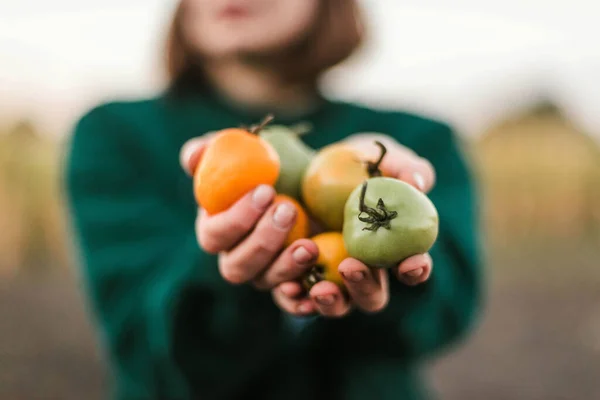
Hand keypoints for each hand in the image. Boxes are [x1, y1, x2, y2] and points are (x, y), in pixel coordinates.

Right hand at [180, 136, 318, 289]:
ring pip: (265, 284)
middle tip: (289, 209)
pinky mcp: (294, 284)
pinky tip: (317, 290)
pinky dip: (301, 301)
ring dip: (285, 267)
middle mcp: (237, 257)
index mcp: (217, 228)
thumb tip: (193, 156)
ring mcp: (265, 275)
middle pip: (237, 267)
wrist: (317, 181)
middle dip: (262, 242)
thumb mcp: (251, 148)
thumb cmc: (276, 164)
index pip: (214, 235)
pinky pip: (292, 303)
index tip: (266, 191)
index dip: (236, 219)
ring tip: (310, 245)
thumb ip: (218, 149)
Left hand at [272, 135, 434, 317]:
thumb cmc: (356, 163)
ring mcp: (329, 280)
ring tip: (317, 277)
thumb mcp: (381, 156)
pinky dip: (293, 299)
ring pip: (335, 304)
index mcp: (392, 249)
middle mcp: (362, 273)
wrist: (309, 165)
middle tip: (352, 267)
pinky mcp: (293, 278)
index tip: (411, 262)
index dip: (416, 270)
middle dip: (364, 288)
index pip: (412, 268)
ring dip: (330, 299)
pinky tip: (289, 288)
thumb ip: (403, 167)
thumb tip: (415, 183)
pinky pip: (294, 300)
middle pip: (371, 298)